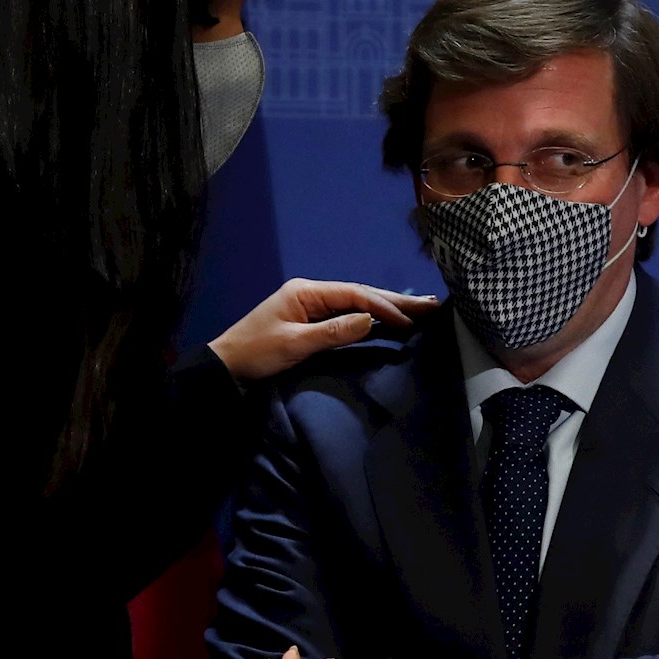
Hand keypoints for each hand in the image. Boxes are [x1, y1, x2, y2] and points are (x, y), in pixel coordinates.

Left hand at [208, 279, 439, 381]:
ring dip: (388, 309)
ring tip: (421, 311)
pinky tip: (392, 322)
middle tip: (432, 305)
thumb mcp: (294, 344)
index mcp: (307, 291)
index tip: (408, 320)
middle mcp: (312, 294)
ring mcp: (312, 307)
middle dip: (396, 301)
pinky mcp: (312, 323)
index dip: (383, 306)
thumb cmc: (255, 353)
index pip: (355, 294)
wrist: (226, 366)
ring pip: (358, 305)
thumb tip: (369, 320)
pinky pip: (348, 317)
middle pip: (361, 295)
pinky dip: (372, 320)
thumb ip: (332, 332)